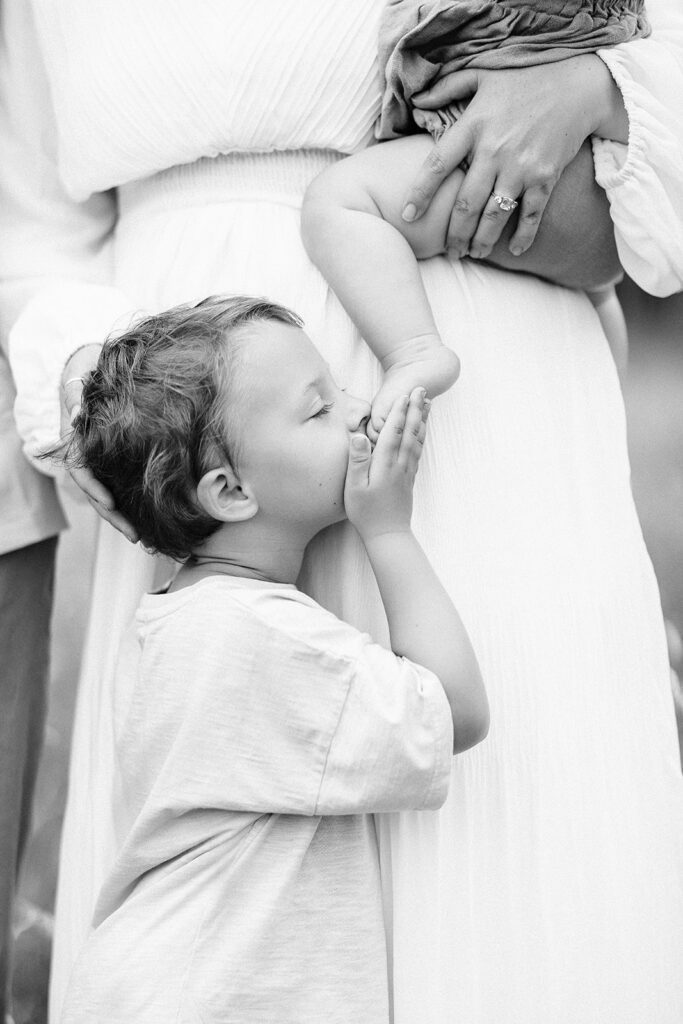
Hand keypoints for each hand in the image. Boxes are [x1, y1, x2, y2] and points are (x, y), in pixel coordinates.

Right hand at [60, 344, 138, 542]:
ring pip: (110, 496)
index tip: (110, 504)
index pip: (83, 473)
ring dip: (124, 518)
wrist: (91, 373)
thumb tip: (75, 415)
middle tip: (136, 537)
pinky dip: (132, 505)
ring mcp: (102, 463)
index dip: (95, 490)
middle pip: (98, 494)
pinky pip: (122, 488)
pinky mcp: (117, 465)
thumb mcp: (78, 384)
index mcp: (77, 443)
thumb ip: (74, 398)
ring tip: (145, 539)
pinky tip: (149, 521)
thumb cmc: (87, 377)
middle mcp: (88, 458)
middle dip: (115, 516)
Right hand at [344, 388, 428, 540]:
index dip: (398, 412)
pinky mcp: (409, 478)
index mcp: (384, 465)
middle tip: (421, 389)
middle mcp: (399, 465)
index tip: (403, 393)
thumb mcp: (355, 488)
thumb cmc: (366, 512)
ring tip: (427, 403)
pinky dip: (422, 436)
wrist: (388, 534)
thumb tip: (359, 435)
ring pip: (417, 439)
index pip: (393, 432)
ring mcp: (407, 471)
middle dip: (415, 409)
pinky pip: (418, 451)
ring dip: (422, 419)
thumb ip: (357, 461)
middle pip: (409, 431)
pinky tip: (423, 429)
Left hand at [403, 55, 624, 259]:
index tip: (407, 216)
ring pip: (494, 215)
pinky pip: (530, 214)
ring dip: (482, 241)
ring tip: (473, 254)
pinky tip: (512, 251)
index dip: (420, 193)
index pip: (437, 165)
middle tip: (450, 252)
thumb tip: (416, 100)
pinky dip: (523, 236)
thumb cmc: (524, 78)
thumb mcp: (481, 74)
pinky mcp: (546, 176)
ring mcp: (521, 166)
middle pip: (466, 204)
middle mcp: (494, 150)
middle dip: (455, 234)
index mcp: (473, 126)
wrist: (578, 85)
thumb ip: (446, 88)